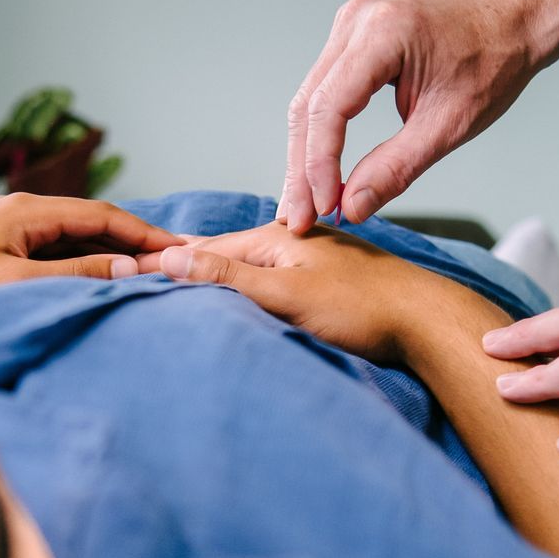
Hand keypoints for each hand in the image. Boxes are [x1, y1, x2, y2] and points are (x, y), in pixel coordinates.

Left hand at [0, 193, 182, 298]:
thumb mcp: (18, 285)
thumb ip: (77, 276)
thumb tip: (131, 268)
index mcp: (23, 211)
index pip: (100, 214)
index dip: (143, 232)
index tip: (180, 250)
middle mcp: (17, 213)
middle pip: (90, 223)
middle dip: (133, 243)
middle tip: (175, 264)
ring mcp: (6, 231)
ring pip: (73, 240)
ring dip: (110, 257)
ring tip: (149, 276)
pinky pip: (53, 254)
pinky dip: (83, 267)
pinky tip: (102, 285)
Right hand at [136, 222, 498, 363]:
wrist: (431, 324)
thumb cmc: (367, 310)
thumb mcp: (288, 294)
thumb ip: (229, 277)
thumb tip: (168, 258)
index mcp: (278, 233)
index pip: (204, 247)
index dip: (166, 262)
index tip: (127, 274)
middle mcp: (292, 238)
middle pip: (223, 255)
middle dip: (185, 268)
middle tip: (138, 282)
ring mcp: (309, 259)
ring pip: (246, 269)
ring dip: (214, 281)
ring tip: (176, 292)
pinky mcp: (324, 282)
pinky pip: (269, 283)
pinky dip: (244, 291)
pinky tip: (237, 303)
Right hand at [282, 0, 548, 234]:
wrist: (510, 26)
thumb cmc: (491, 65)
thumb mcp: (448, 125)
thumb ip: (395, 168)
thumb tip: (350, 208)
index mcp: (383, 33)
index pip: (330, 107)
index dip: (321, 164)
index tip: (324, 209)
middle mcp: (356, 22)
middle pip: (309, 107)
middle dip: (302, 170)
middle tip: (298, 219)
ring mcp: (349, 27)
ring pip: (308, 104)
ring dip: (304, 159)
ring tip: (302, 206)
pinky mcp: (350, 41)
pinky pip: (322, 95)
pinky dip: (319, 138)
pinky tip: (317, 175)